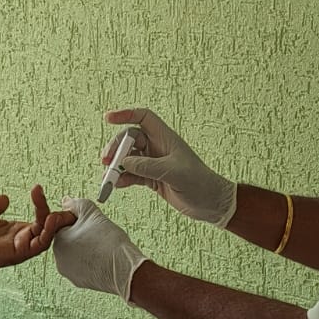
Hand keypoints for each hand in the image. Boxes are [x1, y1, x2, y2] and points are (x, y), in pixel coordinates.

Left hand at [0, 187, 77, 290]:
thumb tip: (4, 198)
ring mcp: (18, 248)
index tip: (42, 191)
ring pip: (47, 237)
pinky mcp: (15, 253)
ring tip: (58, 212)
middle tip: (68, 208)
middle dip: (61, 219)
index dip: (47, 208)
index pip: (40, 222)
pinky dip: (46, 232)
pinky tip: (47, 218)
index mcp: (14, 233)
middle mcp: (19, 241)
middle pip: (49, 231)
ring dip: (55, 224)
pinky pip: (38, 245)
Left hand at [51, 197, 148, 301]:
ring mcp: (69, 272)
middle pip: (68, 239)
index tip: (91, 222)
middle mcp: (58, 258)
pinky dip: (90, 260)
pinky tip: (102, 256)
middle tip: (98, 233)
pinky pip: (82, 266)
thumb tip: (66, 202)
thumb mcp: (91, 212)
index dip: (78, 219)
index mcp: (58, 241)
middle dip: (81, 233)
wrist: (124, 268)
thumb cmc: (108, 242)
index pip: (62, 224)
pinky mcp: (80, 281)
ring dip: (85, 247)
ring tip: (101, 245)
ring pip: (75, 252)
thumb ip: (76, 204)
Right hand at [102, 109, 236, 225]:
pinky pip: (131, 175)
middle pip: (129, 140)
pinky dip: (122, 179)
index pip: (143, 117)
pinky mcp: (152, 178)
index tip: (108, 118)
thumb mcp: (173, 173)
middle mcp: (158, 148)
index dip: (126, 114)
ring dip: (116, 166)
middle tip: (106, 160)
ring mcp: (154, 163)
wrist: (211, 203)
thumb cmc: (200, 183)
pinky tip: (116, 186)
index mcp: (165, 138)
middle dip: (116, 148)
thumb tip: (124, 162)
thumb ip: (148, 166)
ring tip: (108, 178)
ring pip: (128, 159)